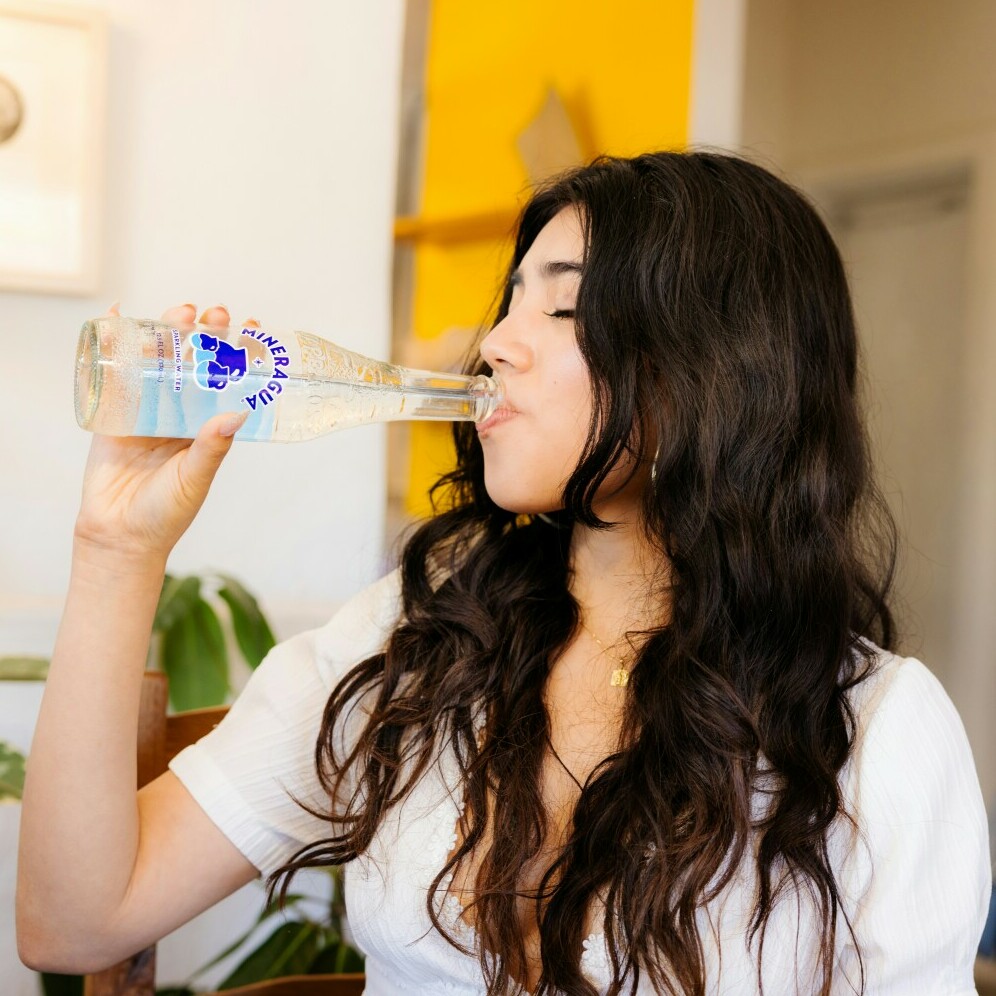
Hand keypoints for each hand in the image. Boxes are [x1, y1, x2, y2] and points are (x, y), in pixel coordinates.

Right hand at [73, 303, 250, 567]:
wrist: (118, 535)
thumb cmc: (165, 514)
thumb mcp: (195, 478)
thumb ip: (212, 448)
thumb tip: (237, 413)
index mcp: (206, 427)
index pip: (228, 382)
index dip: (240, 355)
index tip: (255, 328)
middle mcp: (180, 413)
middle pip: (194, 363)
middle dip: (206, 335)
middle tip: (216, 314)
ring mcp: (146, 410)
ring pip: (158, 361)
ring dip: (168, 332)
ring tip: (182, 311)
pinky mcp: (114, 412)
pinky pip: (115, 372)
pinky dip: (115, 342)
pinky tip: (118, 316)